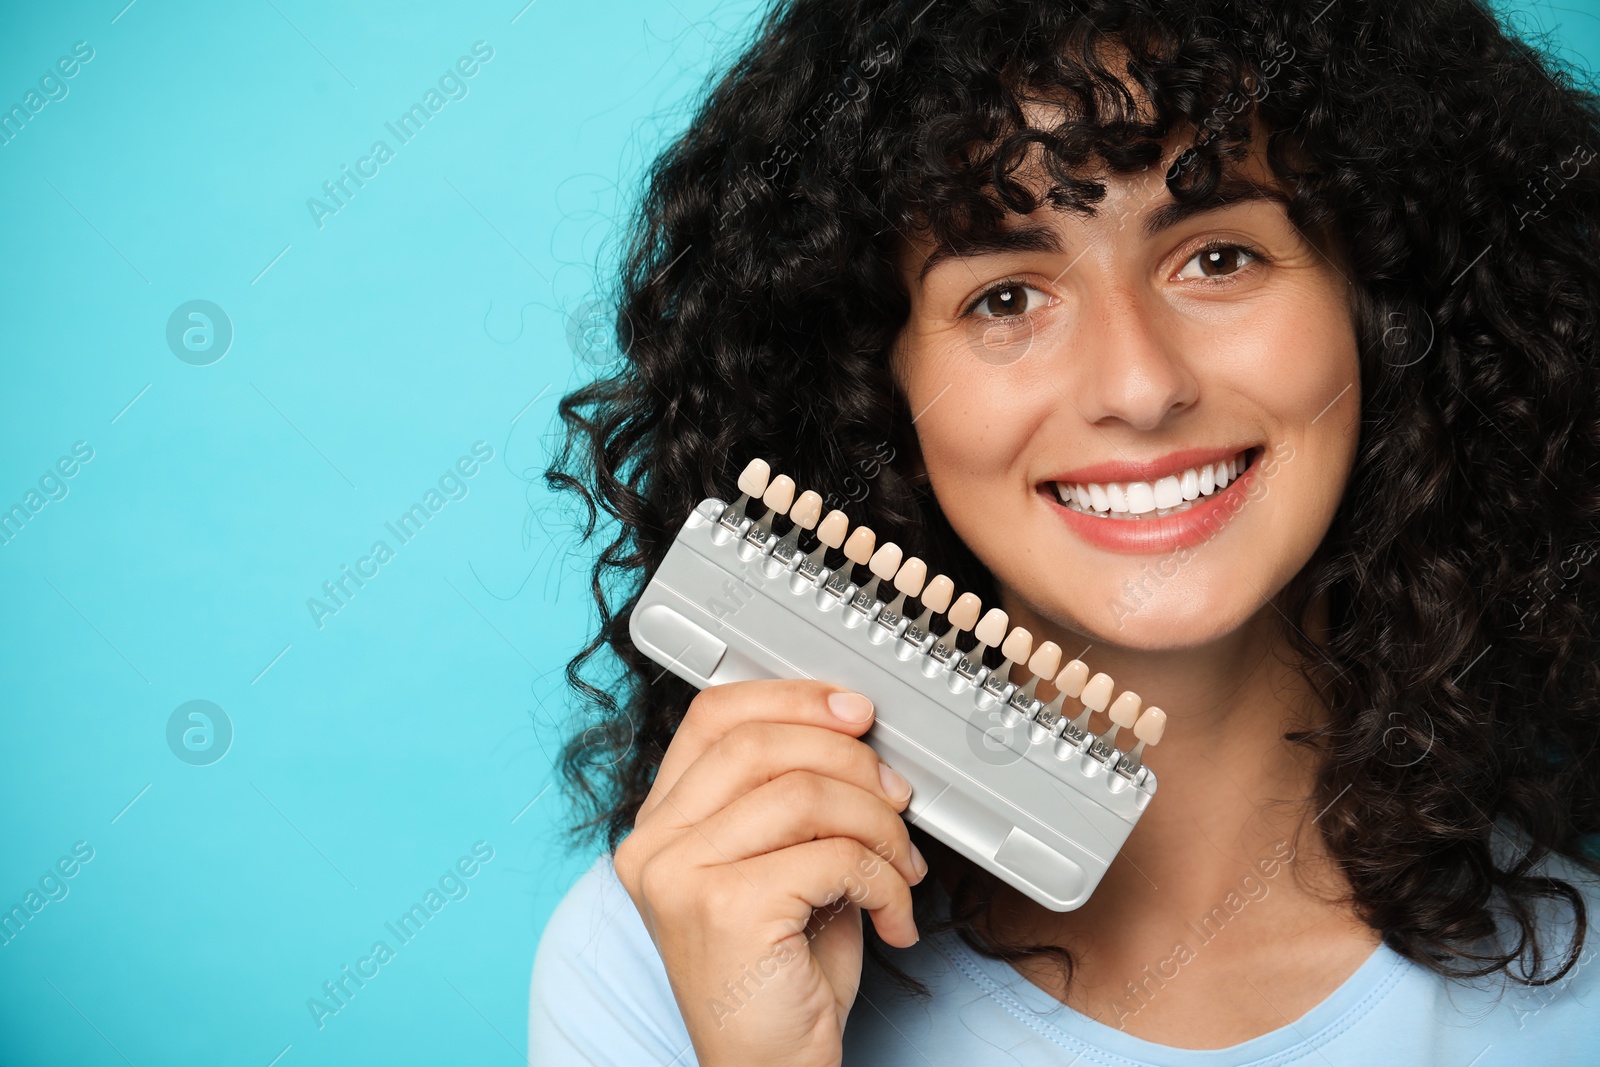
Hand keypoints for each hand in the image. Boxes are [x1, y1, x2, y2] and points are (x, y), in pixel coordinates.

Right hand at [612, 679, 925, 1066]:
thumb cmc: (781, 974)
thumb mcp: (782, 863)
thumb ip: (793, 796)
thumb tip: (854, 731)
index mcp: (662, 823)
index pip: (714, 715)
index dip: (792, 698)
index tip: (854, 711)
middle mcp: (655, 845)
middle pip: (761, 743)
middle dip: (851, 761)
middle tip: (896, 799)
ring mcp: (680, 876)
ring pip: (804, 793)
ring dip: (878, 825)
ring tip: (900, 867)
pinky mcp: (725, 909)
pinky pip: (832, 855)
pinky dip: (884, 880)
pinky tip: (890, 915)